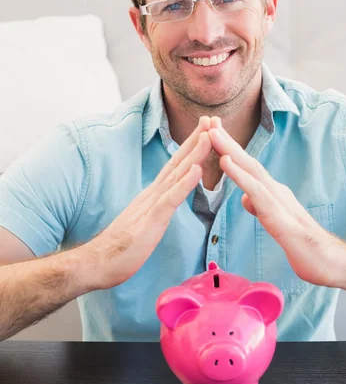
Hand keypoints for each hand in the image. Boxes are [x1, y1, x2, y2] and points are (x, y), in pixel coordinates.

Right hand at [83, 117, 211, 289]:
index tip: (206, 130)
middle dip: (196, 140)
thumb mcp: (145, 223)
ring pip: (176, 175)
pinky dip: (184, 183)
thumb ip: (157, 209)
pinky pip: (170, 199)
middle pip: (177, 162)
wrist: (96, 263)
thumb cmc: (121, 248)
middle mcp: (152, 194)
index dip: (191, 148)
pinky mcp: (150, 221)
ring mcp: (151, 206)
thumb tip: (168, 201)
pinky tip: (196, 170)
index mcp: (153, 196)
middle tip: (212, 119)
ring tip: (209, 136)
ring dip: (194, 154)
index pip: (175, 167)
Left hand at [208, 117, 345, 287]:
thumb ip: (261, 208)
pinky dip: (239, 174)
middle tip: (207, 122)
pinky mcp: (279, 216)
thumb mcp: (276, 225)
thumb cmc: (304, 247)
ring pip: (251, 170)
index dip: (229, 151)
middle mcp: (276, 192)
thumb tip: (246, 197)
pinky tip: (226, 162)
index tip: (211, 135)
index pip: (247, 169)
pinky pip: (256, 191)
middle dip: (226, 142)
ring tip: (212, 134)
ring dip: (229, 150)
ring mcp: (279, 202)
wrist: (330, 264)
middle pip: (247, 162)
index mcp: (273, 195)